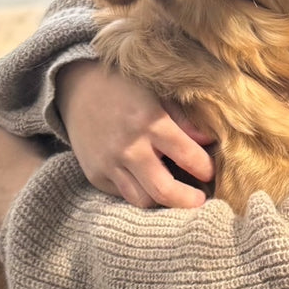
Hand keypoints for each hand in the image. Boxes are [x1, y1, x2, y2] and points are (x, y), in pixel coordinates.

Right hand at [57, 60, 214, 209]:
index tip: (210, 171)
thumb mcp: (158, 93)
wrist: (78, 88)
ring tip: (176, 194)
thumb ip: (184, 120)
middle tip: (199, 199)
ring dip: (163, 201)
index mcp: (150, 123)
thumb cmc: (124, 87)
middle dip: (188, 201)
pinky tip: (149, 183)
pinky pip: (123, 195)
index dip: (205, 168)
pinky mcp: (95, 175)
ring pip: (143, 200)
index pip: (188, 156)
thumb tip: (209, 142)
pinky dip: (139, 192)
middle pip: (164, 191)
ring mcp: (109, 164)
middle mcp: (129, 148)